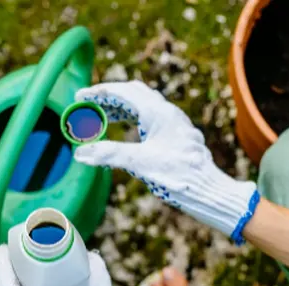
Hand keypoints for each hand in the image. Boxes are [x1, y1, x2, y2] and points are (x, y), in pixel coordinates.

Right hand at [74, 80, 258, 243]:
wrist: (208, 190)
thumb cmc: (178, 175)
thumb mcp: (139, 163)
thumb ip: (109, 155)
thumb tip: (80, 153)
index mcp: (158, 112)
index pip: (123, 92)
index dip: (98, 92)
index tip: (79, 96)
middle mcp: (168, 113)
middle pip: (133, 94)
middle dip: (108, 98)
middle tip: (87, 106)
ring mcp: (174, 124)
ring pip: (143, 106)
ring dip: (120, 109)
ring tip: (101, 119)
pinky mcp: (177, 136)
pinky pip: (151, 119)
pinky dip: (133, 120)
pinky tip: (127, 133)